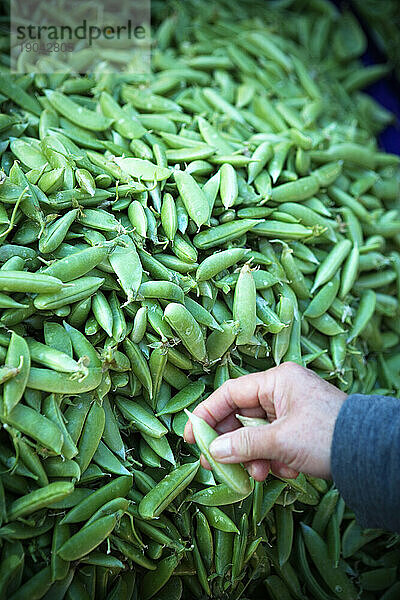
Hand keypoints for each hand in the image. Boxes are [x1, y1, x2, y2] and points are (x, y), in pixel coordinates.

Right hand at [184, 362, 346, 480]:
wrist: (370, 454)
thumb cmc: (326, 436)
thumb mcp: (280, 441)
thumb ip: (242, 444)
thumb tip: (212, 452)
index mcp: (277, 381)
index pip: (230, 393)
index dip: (207, 414)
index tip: (190, 436)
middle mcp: (283, 391)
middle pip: (241, 415)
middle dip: (232, 443)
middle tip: (215, 465)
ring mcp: (292, 410)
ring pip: (257, 432)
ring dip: (254, 456)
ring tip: (259, 474)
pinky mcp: (301, 429)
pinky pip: (275, 442)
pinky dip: (274, 458)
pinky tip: (287, 471)